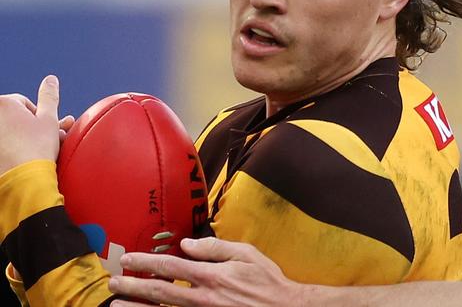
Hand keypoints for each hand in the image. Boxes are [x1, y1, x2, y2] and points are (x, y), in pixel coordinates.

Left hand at [0, 75, 63, 175]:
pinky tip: (22, 157)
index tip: (45, 130)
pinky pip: (4, 145)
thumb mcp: (49, 119)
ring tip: (36, 151)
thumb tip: (50, 79)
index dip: (39, 116)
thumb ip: (49, 96)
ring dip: (23, 138)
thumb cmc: (36, 148)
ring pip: (7, 132)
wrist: (22, 180)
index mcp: (3, 103)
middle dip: (31, 127)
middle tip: (44, 141)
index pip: (24, 103)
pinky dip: (10, 149)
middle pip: (14, 118)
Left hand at [108, 237, 304, 306]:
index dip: (146, 262)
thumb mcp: (246, 254)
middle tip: (112, 285)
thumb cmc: (267, 282)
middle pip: (159, 293)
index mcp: (211, 276)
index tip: (127, 259)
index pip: (170, 267)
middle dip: (133, 288)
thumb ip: (215, 247)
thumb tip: (188, 244)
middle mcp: (202, 298)